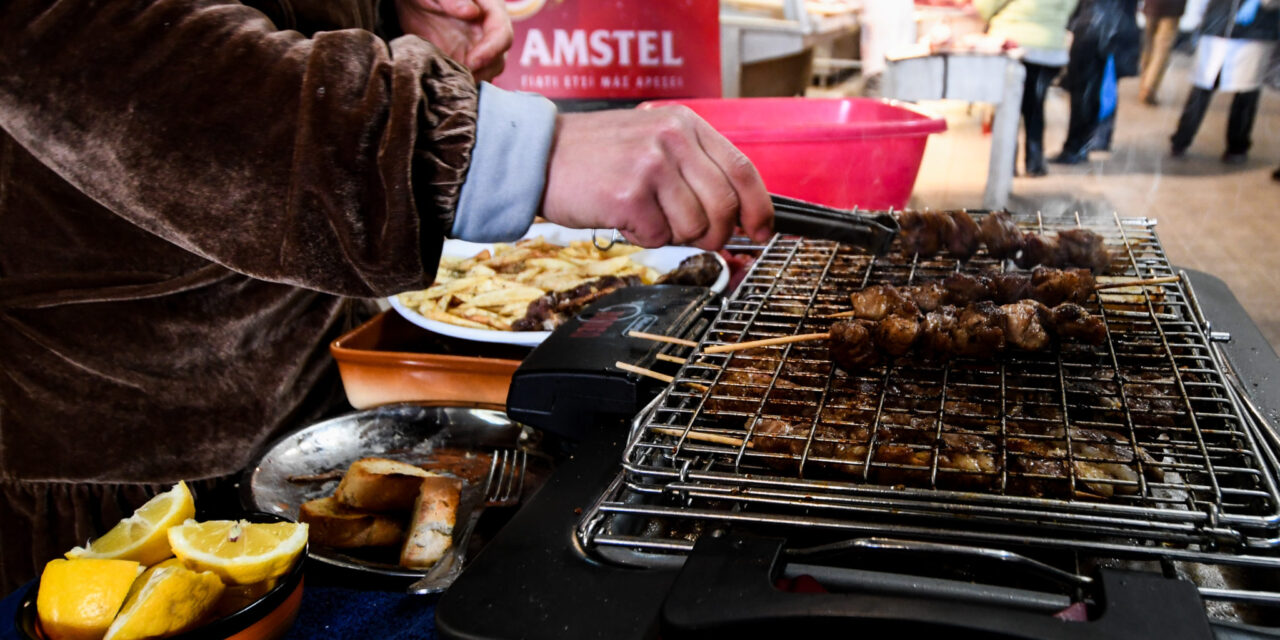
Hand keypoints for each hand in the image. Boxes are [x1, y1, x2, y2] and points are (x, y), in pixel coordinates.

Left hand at [395, 0, 512, 80]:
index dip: (491, 50)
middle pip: (498, 59)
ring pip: (486, 73)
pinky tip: (445, 84)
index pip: (502, 34)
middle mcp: (489, 31)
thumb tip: (471, 12)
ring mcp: (477, 49)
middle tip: (458, 79)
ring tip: (451, 83)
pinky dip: (461, 84)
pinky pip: (470, 78)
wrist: (413, 3)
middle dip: (481, 73)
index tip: (472, 62)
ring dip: (471, 81)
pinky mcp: (465, 62)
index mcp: (490, 9)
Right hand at [539, 106, 774, 250]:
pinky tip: (625, 217)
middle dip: (717, 234)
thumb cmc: (596, 157)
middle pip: (725, 206)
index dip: (759, 208)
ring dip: (674, 235)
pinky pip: (659, 237)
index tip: (761, 231)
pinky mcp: (629, 195)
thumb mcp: (653, 142)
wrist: (539, 156)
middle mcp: (673, 138)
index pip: (743, 169)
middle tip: (696, 236)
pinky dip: (644, 237)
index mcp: (685, 124)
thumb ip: (694, 168)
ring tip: (648, 217)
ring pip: (695, 227)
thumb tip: (737, 215)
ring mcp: (651, 165)